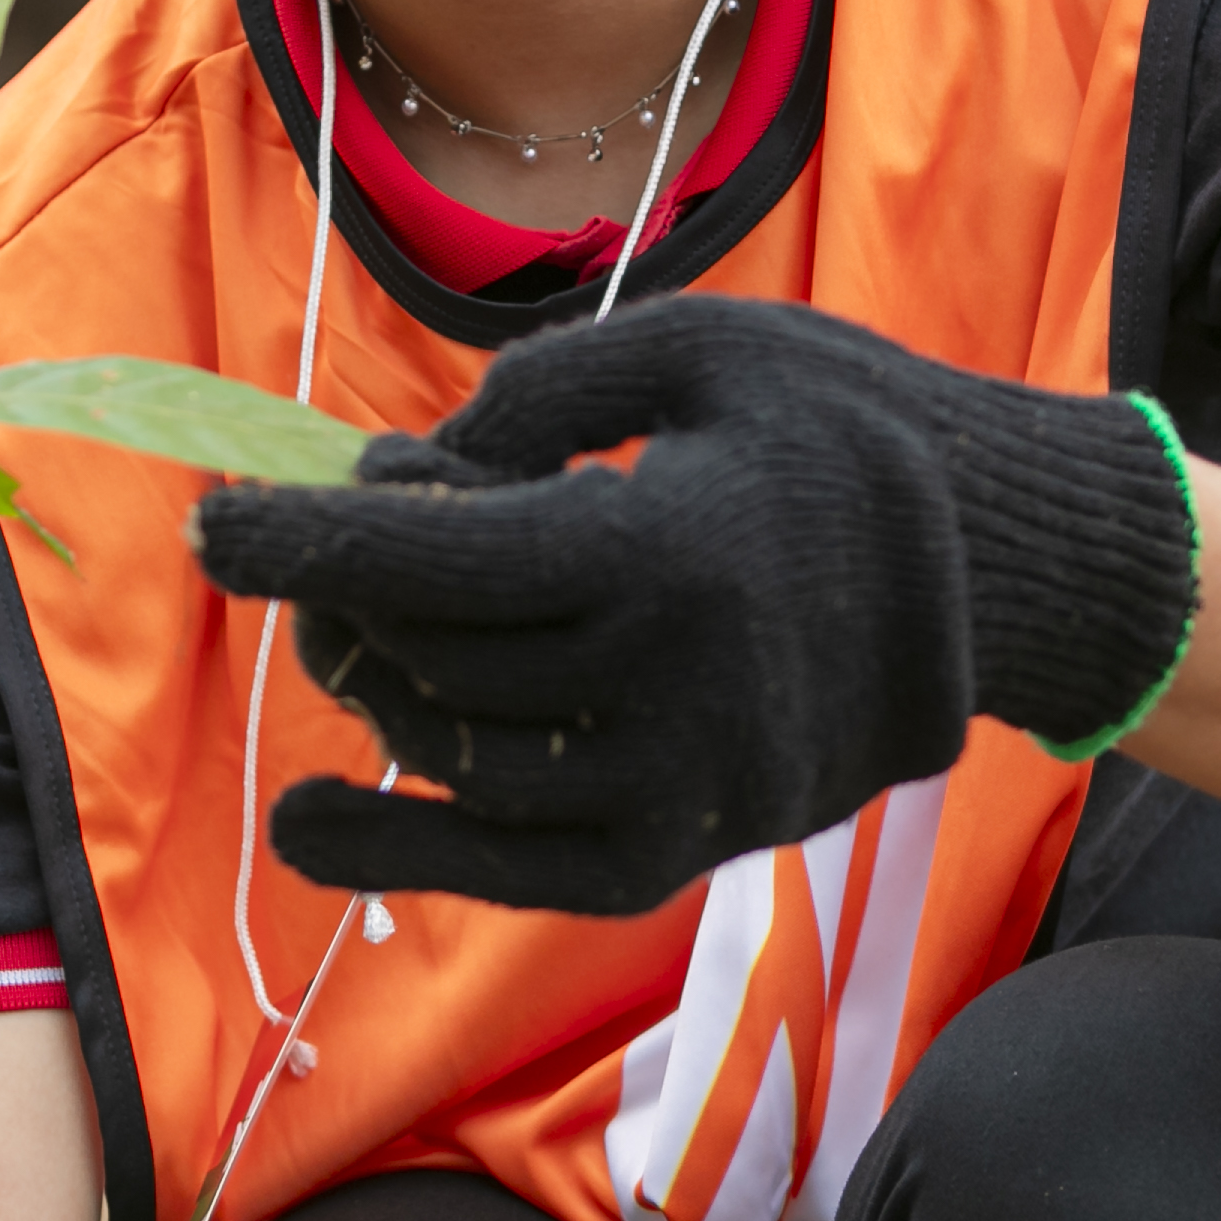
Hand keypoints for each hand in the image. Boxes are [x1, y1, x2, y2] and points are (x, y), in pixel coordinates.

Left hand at [187, 294, 1197, 916]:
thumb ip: (536, 394)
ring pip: (460, 764)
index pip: (434, 563)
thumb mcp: (701, 345)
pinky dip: (407, 853)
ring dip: (379, 694)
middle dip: (344, 599)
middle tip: (314, 552)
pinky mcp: (693, 849)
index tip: (212, 527)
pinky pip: (518, 875)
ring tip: (350, 634)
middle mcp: (673, 686)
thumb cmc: (846, 428)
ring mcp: (687, 786)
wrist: (1008, 573)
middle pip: (434, 660)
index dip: (305, 546)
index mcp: (667, 548)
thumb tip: (404, 479)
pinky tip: (317, 826)